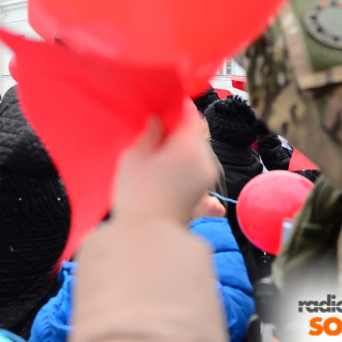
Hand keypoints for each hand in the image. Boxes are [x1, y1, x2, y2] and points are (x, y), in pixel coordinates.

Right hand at [112, 110, 215, 226]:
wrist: (147, 236)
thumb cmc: (137, 193)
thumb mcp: (135, 154)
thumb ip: (149, 132)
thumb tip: (157, 120)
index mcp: (190, 146)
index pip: (190, 115)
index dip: (175, 107)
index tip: (160, 105)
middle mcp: (205, 160)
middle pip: (194, 134)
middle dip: (176, 129)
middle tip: (152, 129)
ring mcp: (206, 179)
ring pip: (195, 151)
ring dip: (178, 148)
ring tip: (155, 151)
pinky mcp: (202, 193)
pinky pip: (195, 167)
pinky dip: (182, 163)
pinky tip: (162, 168)